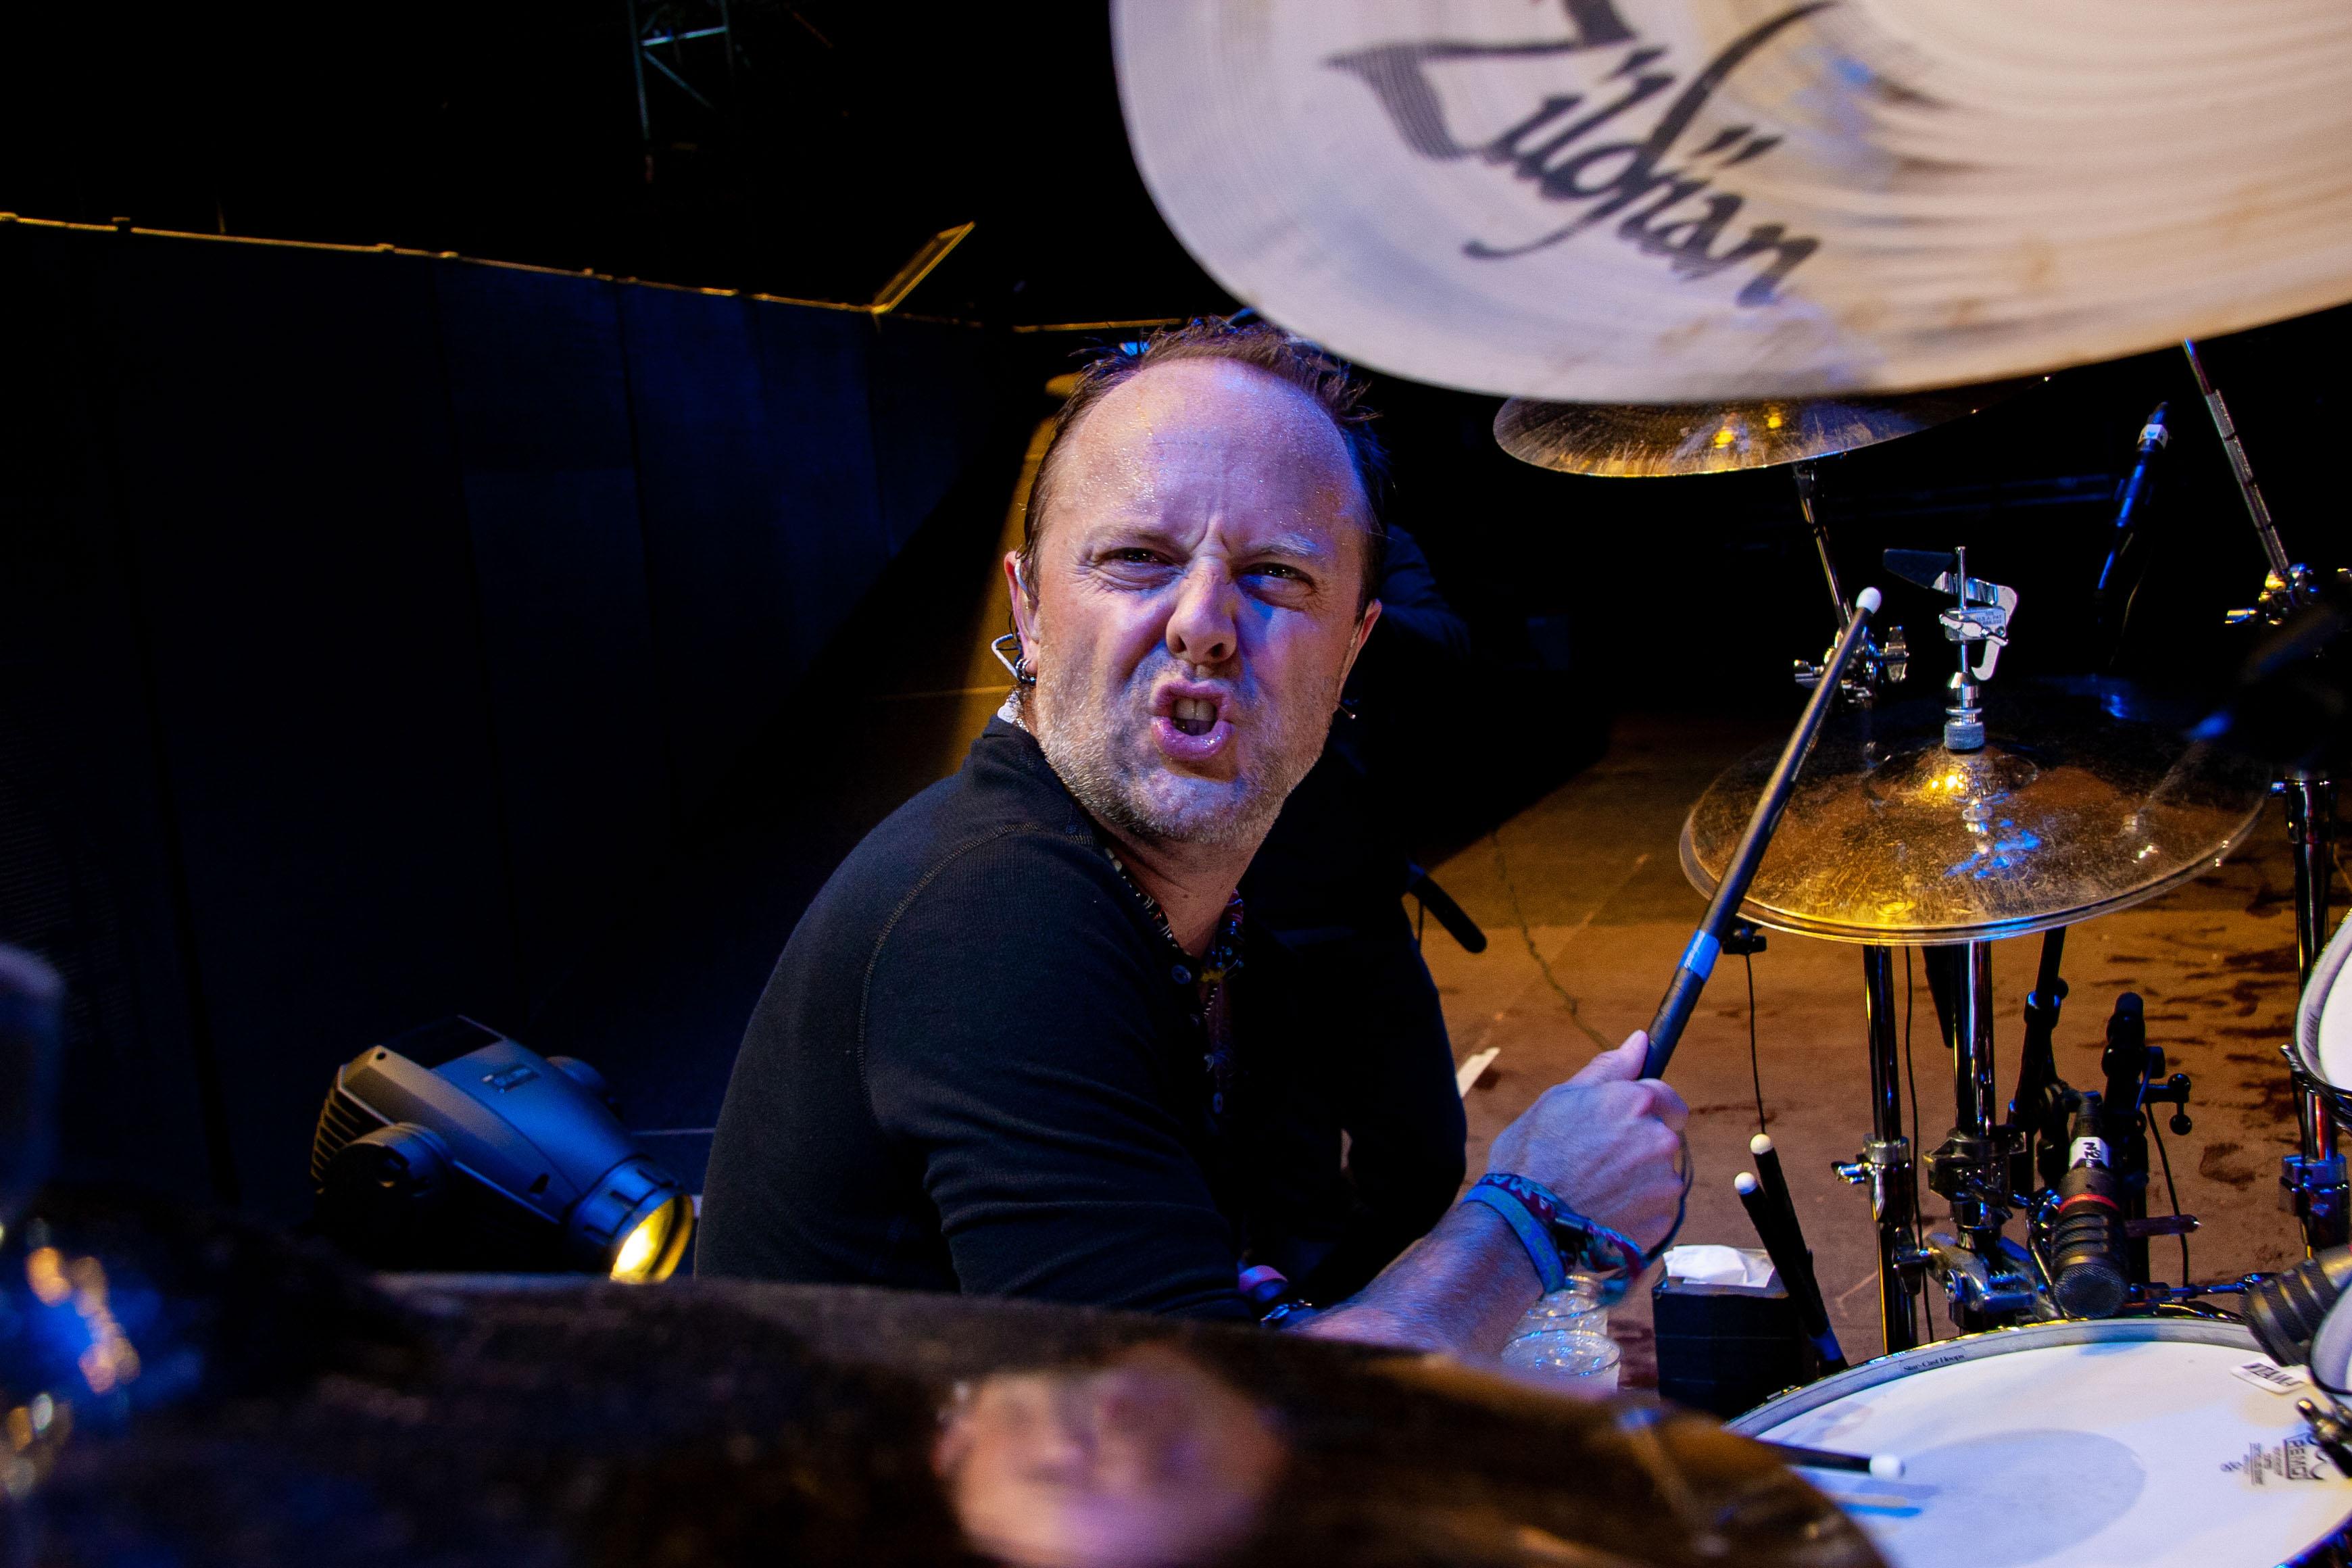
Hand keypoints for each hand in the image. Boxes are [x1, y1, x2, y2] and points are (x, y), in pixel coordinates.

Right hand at [1483, 1030, 1688, 1249]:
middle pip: (1662, 1137)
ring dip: (1638, 1179)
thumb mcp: (1561, 1097)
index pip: (1667, 1098)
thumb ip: (1609, 1069)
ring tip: (1595, 1189)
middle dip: (1638, 1145)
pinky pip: (1658, 1209)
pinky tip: (1604, 1211)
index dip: (1645, 1110)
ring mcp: (1663, 1183)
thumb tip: (1641, 1040)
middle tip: (1596, 1160)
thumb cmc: (1533, 1154)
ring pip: (1659, 1174)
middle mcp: (1658, 1139)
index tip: (1623, 1124)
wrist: (1525, 1220)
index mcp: (1635, 1102)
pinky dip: (1637, 1210)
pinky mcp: (1662, 1220)